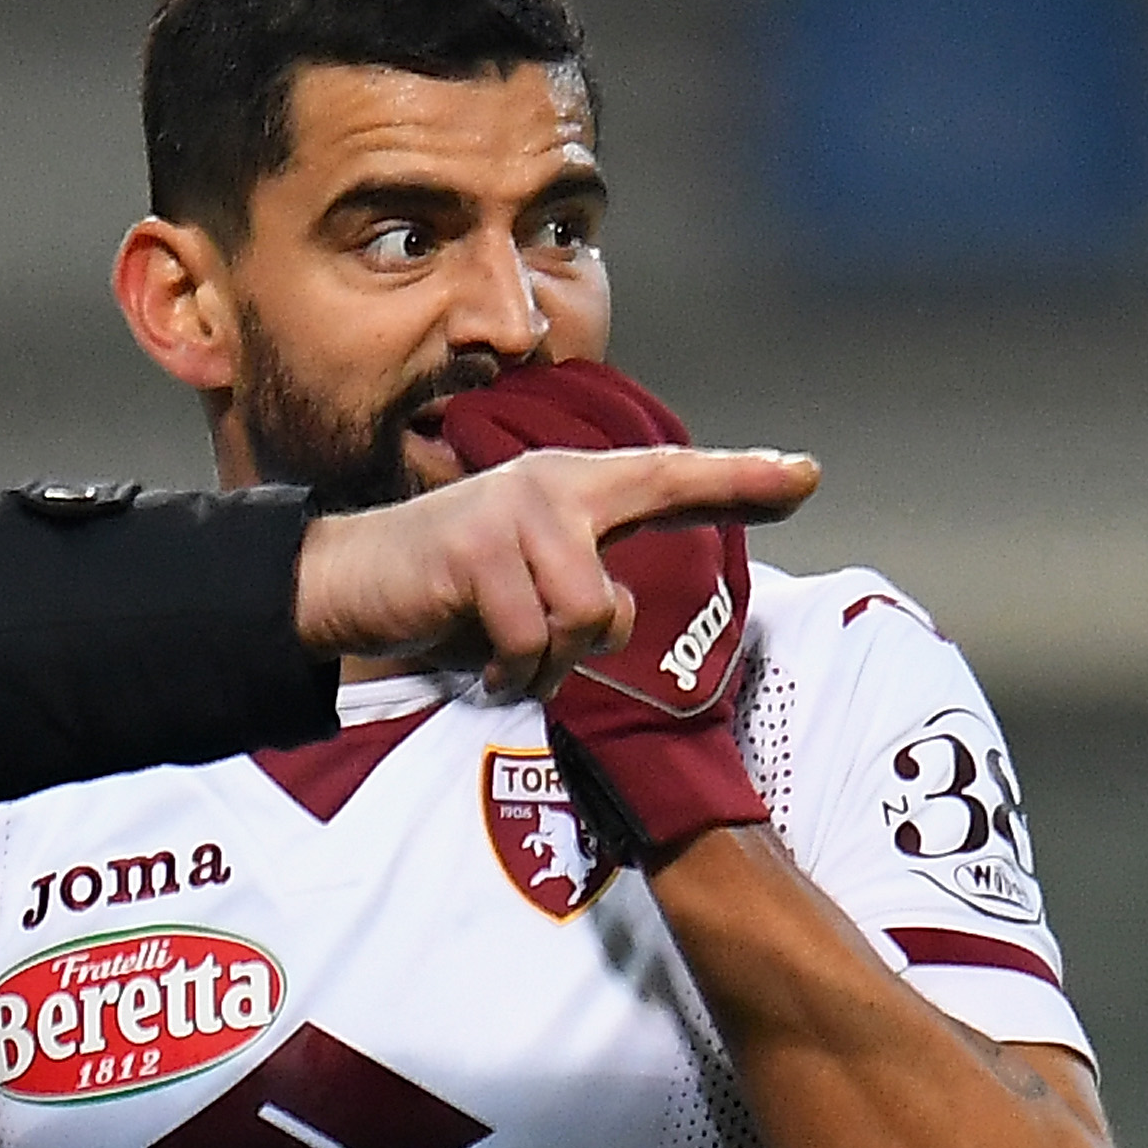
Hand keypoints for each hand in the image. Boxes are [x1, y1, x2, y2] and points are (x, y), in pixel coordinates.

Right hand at [291, 441, 817, 699]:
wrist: (341, 581)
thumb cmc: (442, 588)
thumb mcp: (527, 581)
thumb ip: (584, 585)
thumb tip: (618, 619)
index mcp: (572, 486)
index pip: (669, 478)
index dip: (740, 479)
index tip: (806, 477)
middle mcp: (550, 486)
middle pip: (618, 589)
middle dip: (586, 642)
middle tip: (525, 655)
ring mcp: (514, 513)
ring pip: (582, 620)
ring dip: (540, 663)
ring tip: (500, 652)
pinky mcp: (477, 551)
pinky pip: (529, 640)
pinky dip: (507, 670)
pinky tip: (480, 662)